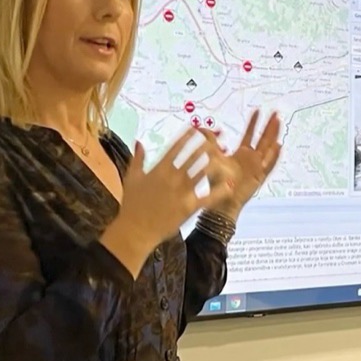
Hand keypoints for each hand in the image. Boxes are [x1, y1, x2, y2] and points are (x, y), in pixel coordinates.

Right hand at [100, 128, 234, 274]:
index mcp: (159, 169)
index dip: (187, 137)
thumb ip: (138, 159)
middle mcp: (173, 177)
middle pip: (193, 156)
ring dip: (214, 162)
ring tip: (223, 155)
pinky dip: (220, 190)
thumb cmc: (132, 204)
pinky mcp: (190, 207)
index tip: (196, 129)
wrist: (136, 230)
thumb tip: (139, 142)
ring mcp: (183, 192)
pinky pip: (209, 196)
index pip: (176, 147)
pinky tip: (229, 183)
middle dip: (205, 145)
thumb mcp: (131, 178)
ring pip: (203, 172)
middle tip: (215, 139)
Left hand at [213, 109, 281, 216]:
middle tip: (275, 112)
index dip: (253, 123)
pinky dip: (274, 157)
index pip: (249, 135)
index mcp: (241, 155)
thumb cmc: (215, 183)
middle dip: (269, 126)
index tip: (257, 110)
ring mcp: (257, 168)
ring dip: (273, 136)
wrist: (221, 202)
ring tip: (278, 123)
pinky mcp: (259, 178)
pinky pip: (269, 165)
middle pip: (263, 139)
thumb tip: (202, 128)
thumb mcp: (211, 158)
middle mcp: (251, 159)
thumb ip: (209, 143)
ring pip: (268, 149)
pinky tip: (278, 147)